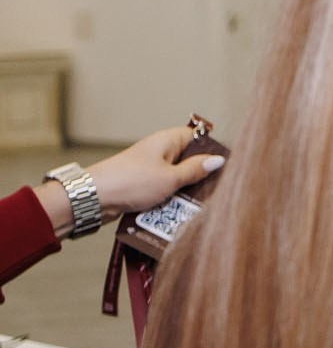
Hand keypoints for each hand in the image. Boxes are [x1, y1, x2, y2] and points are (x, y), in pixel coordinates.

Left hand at [87, 126, 223, 219]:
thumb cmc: (130, 182)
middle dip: (201, 175)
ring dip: (186, 190)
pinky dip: (173, 199)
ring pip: (179, 177)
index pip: (198, 137)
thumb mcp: (170, 178)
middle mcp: (160, 151)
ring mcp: (151, 168)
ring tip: (198, 204)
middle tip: (214, 189)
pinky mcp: (143, 184)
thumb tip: (218, 160)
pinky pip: (166, 189)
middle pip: (190, 159)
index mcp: (167, 141)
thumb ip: (195, 170)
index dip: (211, 149)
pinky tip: (180, 210)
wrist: (93, 198)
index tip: (225, 166)